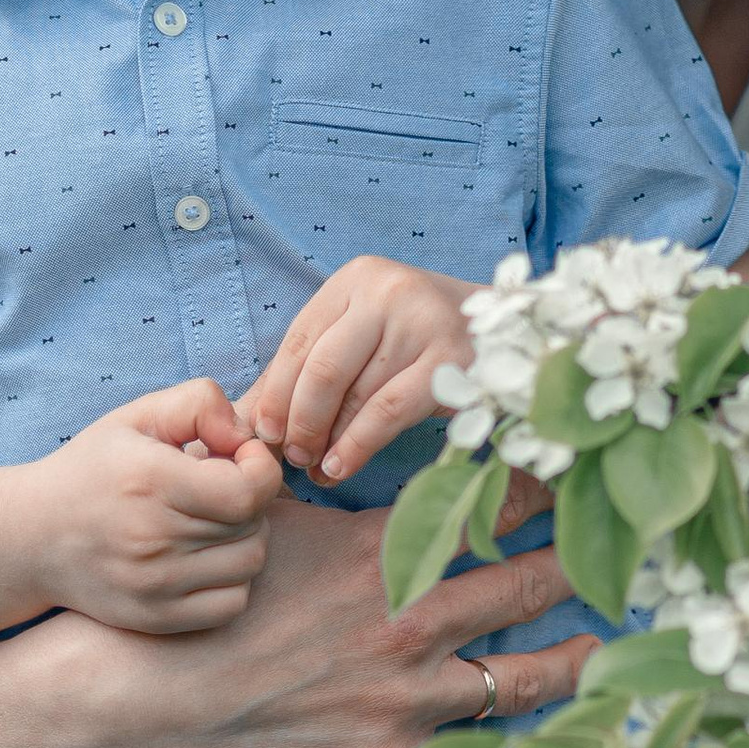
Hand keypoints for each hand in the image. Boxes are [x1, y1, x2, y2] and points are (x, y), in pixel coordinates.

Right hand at [18, 378, 283, 636]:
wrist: (31, 538)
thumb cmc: (92, 469)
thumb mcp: (136, 416)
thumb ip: (199, 404)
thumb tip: (244, 436)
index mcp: (151, 481)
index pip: (248, 491)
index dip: (260, 469)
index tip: (240, 457)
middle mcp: (153, 538)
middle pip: (254, 525)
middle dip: (250, 498)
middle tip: (220, 485)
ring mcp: (155, 585)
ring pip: (250, 564)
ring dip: (245, 537)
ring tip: (214, 519)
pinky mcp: (156, 618)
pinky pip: (232, 604)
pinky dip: (232, 579)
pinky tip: (207, 556)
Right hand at [186, 494, 596, 747]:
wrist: (168, 694)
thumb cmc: (213, 603)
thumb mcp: (265, 523)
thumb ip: (307, 480)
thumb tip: (309, 432)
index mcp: (387, 555)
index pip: (483, 513)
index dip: (533, 495)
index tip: (570, 481)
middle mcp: (415, 621)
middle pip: (523, 589)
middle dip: (572, 571)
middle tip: (615, 558)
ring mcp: (412, 696)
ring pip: (523, 679)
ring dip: (574, 667)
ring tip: (604, 656)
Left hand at [240, 257, 478, 482]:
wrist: (503, 332)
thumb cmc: (415, 338)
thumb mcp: (361, 335)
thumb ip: (307, 369)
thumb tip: (245, 419)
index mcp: (358, 278)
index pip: (299, 339)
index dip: (275, 392)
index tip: (265, 433)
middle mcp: (388, 291)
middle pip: (322, 368)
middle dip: (299, 421)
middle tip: (293, 457)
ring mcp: (423, 322)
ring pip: (355, 394)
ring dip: (328, 441)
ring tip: (317, 469)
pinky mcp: (451, 360)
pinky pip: (387, 412)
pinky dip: (357, 446)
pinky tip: (342, 467)